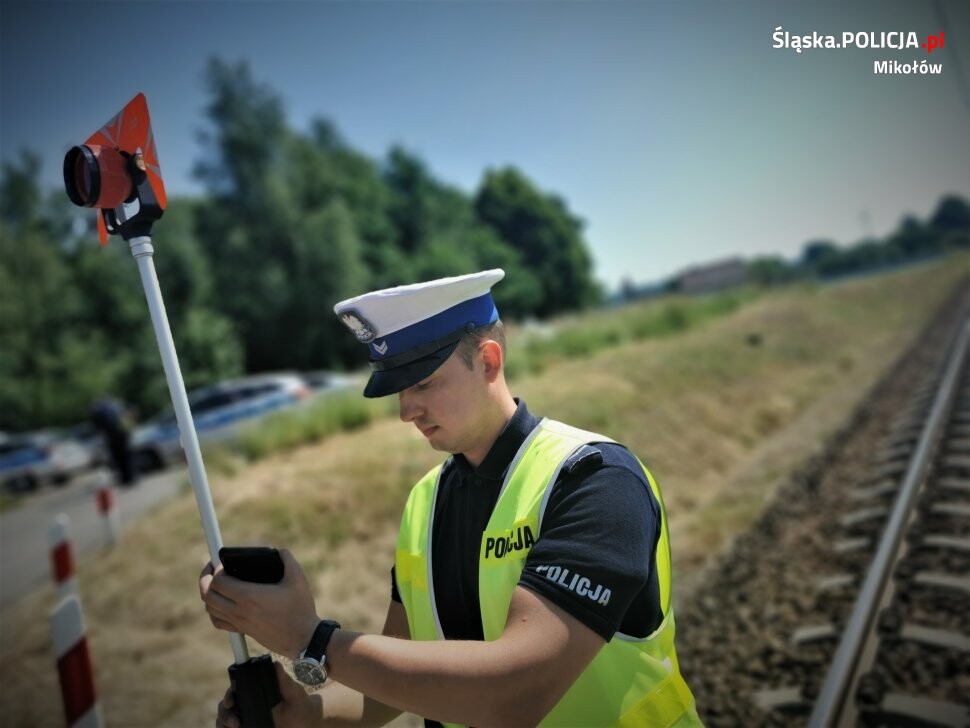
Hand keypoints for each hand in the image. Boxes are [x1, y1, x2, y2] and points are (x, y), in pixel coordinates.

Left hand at [200, 548, 319, 657]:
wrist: (302, 638)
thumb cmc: (300, 609)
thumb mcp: (298, 579)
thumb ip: (287, 559)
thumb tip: (278, 550)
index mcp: (249, 596)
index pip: (218, 582)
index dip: (216, 569)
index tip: (223, 562)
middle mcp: (239, 611)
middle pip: (207, 595)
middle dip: (205, 578)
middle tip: (212, 568)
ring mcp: (239, 622)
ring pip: (209, 608)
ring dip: (208, 593)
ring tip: (217, 582)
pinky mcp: (242, 631)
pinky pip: (217, 622)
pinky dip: (213, 611)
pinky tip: (222, 602)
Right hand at [215, 661, 321, 727]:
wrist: (306, 726)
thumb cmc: (303, 709)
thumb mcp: (296, 696)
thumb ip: (286, 683)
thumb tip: (276, 665)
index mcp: (258, 690)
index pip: (238, 688)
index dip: (230, 693)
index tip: (230, 701)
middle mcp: (249, 703)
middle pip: (227, 705)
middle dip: (225, 712)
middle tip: (235, 723)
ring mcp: (247, 717)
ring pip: (226, 719)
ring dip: (224, 722)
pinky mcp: (247, 727)